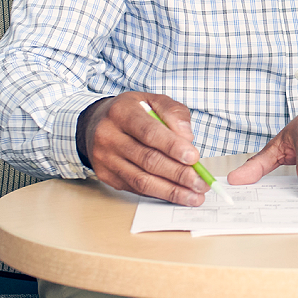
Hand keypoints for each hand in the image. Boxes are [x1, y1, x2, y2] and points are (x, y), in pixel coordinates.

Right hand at [81, 92, 208, 205]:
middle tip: (201, 183)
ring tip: (195, 196)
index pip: (149, 132)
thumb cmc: (133, 111)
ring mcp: (105, 158)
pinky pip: (136, 188)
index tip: (194, 158)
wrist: (96, 122)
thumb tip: (187, 137)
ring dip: (172, 191)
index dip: (172, 147)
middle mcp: (108, 136)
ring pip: (141, 180)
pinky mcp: (105, 175)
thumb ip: (173, 112)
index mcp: (121, 112)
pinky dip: (160, 194)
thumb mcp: (153, 101)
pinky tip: (177, 195)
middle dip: (178, 174)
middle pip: (147, 159)